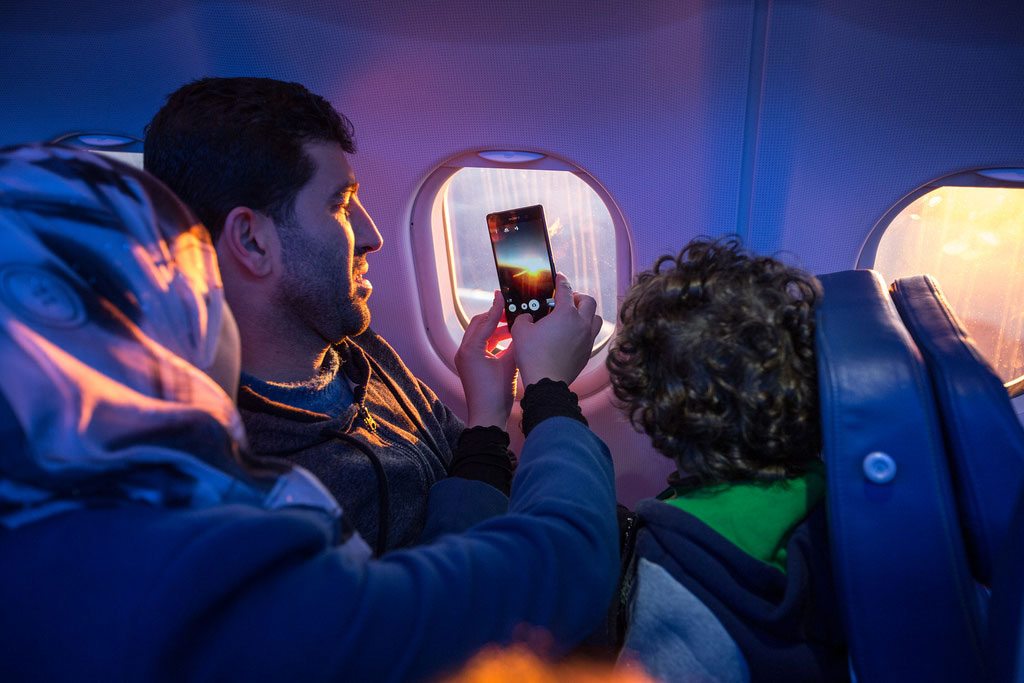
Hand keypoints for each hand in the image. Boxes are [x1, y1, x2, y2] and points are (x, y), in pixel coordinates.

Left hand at [454, 291, 517, 427]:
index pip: (485, 321)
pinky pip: (480, 346)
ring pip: (479, 335)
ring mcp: (465, 359)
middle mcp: (464, 351)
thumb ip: (514, 343)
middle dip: (495, 318)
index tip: (504, 295)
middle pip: (478, 325)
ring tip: (513, 327)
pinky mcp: (469, 366)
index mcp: (471, 348)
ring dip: (494, 330)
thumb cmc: (497, 393)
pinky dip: (492, 341)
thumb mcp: (510, 364)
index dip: (497, 308)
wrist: (487, 416)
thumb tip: (521, 328)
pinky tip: (508, 342)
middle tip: (511, 313)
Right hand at [510, 274, 601, 386]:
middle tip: (568, 300)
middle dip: (578, 297)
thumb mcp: (520, 331)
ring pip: (596, 318)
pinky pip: (592, 335)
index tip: (559, 277)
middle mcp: (581, 323)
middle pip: (588, 301)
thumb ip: (524, 318)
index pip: (566, 289)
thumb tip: (528, 317)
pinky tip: (574, 334)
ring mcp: (587, 338)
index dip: (561, 280)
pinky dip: (585, 330)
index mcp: (566, 314)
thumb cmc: (533, 355)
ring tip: (575, 317)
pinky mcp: (588, 352)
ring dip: (587, 314)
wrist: (547, 381)